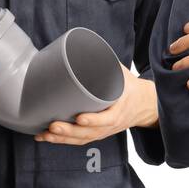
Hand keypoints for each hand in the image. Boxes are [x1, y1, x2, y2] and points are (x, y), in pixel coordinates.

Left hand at [35, 63, 156, 144]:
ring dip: (62, 139)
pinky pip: (79, 140)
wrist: (144, 104)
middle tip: (53, 125)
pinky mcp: (97, 133)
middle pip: (89, 132)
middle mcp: (111, 123)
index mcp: (121, 108)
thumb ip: (105, 63)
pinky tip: (47, 137)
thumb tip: (84, 46)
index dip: (93, 120)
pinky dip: (63, 141)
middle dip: (69, 131)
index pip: (107, 119)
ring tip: (45, 134)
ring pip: (82, 139)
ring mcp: (103, 130)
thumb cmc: (130, 87)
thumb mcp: (122, 74)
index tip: (79, 118)